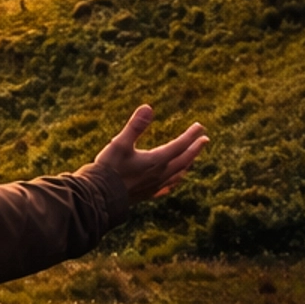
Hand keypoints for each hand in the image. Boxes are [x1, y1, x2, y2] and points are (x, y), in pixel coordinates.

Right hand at [87, 103, 207, 204]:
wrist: (100, 196)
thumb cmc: (109, 168)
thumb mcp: (120, 143)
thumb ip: (135, 126)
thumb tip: (148, 107)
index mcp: (156, 161)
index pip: (179, 146)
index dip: (190, 135)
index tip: (200, 126)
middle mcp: (160, 174)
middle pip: (183, 160)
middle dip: (194, 148)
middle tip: (204, 139)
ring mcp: (155, 186)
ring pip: (178, 174)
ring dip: (188, 163)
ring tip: (192, 158)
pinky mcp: (148, 194)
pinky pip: (168, 186)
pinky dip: (176, 180)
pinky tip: (174, 180)